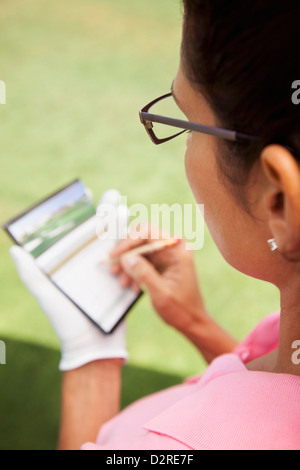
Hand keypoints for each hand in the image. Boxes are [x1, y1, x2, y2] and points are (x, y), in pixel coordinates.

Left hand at [10, 191, 129, 370]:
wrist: (94, 347)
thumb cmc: (66, 322)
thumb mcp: (46, 296)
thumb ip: (32, 274)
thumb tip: (16, 249)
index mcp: (73, 266)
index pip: (79, 235)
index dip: (84, 215)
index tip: (88, 195)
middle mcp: (91, 266)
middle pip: (102, 235)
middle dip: (109, 214)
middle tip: (114, 195)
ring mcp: (109, 274)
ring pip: (120, 246)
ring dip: (125, 229)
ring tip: (127, 211)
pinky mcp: (125, 283)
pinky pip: (132, 264)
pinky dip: (136, 252)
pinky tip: (141, 237)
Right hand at [109, 222, 207, 335]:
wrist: (191, 321)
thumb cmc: (182, 309)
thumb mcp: (161, 293)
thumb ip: (144, 273)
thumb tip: (126, 258)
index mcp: (177, 249)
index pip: (147, 231)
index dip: (128, 241)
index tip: (115, 255)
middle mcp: (172, 248)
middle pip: (140, 238)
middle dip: (125, 253)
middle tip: (115, 268)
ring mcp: (165, 255)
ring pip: (138, 250)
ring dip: (127, 265)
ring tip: (123, 282)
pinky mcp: (160, 263)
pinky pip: (140, 260)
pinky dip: (132, 271)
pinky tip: (132, 286)